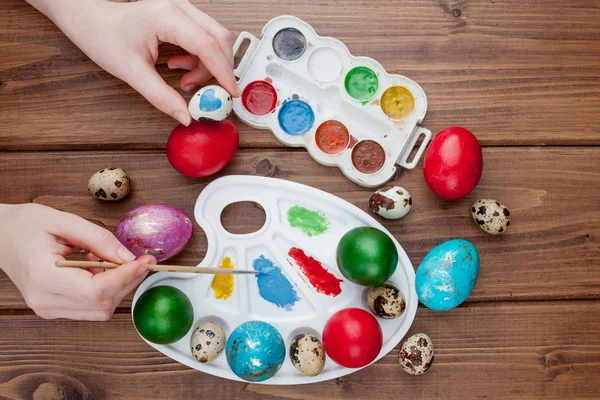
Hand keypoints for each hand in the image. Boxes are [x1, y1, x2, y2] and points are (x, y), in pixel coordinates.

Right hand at [0, 203, 155, 320]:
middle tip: (139, 259)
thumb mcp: (65, 221)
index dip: (126, 277)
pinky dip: (105, 290)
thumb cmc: (26, 225)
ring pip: (100, 310)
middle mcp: (45, 300)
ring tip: (109, 259)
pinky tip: (98, 268)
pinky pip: (90, 307)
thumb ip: (99, 239)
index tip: (145, 260)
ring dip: (117, 287)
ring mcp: (48, 309)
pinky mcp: (54, 309)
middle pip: (102, 305)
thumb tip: (129, 257)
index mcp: (44, 277)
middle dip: (127, 282)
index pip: (96, 291)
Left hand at [27, 0, 238, 125]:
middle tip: (206, 92)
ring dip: (208, 65)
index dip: (223, 72)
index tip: (230, 94)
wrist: (89, 18)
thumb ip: (161, 96)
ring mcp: (182, 9)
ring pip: (215, 39)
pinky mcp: (182, 16)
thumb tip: (186, 115)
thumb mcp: (131, 72)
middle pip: (220, 39)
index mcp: (166, 17)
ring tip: (184, 79)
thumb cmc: (103, 36)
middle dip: (219, 69)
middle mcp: (179, 8)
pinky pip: (204, 38)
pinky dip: (200, 58)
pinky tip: (179, 66)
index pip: (208, 46)